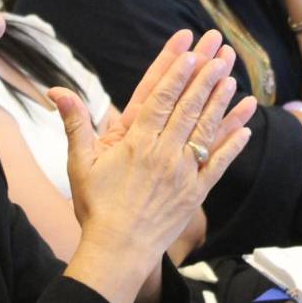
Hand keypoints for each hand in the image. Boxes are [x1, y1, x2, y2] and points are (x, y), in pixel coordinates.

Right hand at [51, 30, 256, 261]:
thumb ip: (74, 123)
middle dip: (205, 77)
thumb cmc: (96, 207)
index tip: (191, 52)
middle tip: (220, 53)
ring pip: (205, 130)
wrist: (118, 250)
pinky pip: (218, 164)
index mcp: (136, 143)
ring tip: (232, 77)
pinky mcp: (195, 192)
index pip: (160, 99)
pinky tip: (246, 127)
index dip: (177, 74)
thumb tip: (56, 90)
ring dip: (220, 102)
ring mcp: (182, 173)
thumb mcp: (79, 163)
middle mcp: (163, 154)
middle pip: (188, 108)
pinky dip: (232, 144)